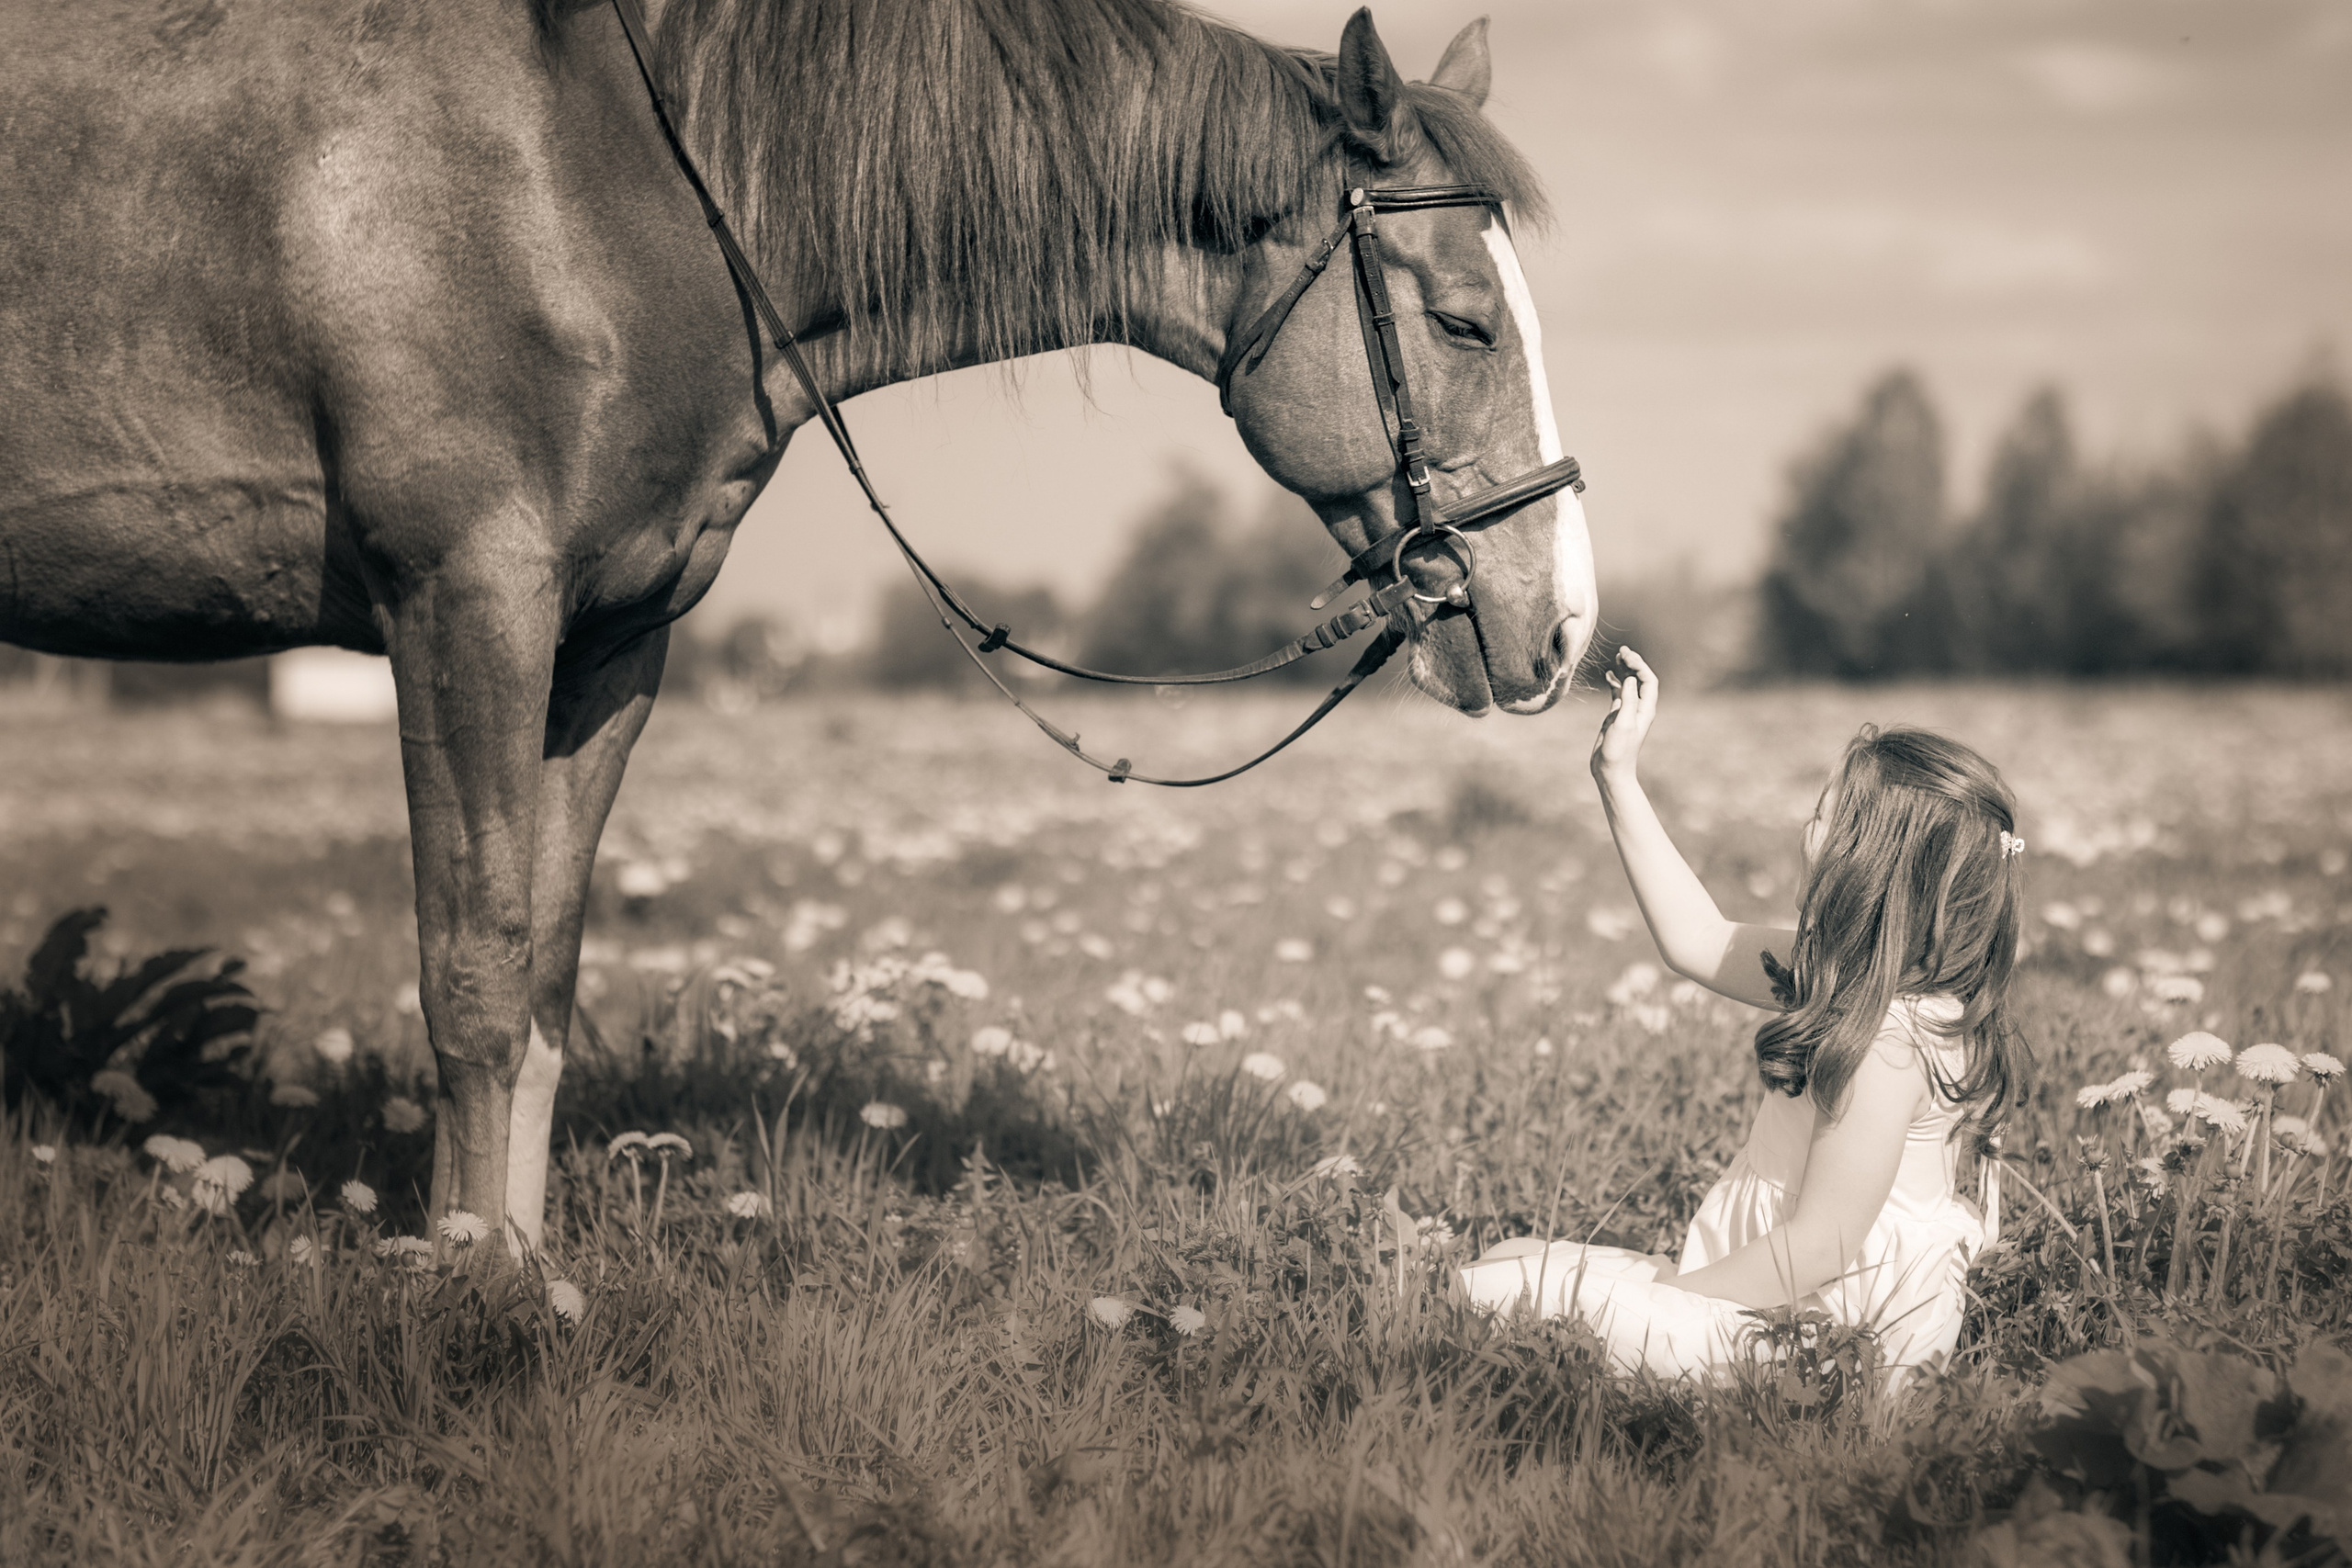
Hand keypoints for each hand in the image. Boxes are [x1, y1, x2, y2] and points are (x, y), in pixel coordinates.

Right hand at [1590, 647, 1658, 783]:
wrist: (1611, 770)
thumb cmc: (1618, 751)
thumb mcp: (1623, 724)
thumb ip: (1628, 701)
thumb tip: (1630, 679)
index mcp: (1645, 709)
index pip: (1648, 681)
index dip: (1639, 666)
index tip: (1626, 656)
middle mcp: (1639, 708)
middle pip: (1641, 679)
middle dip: (1634, 663)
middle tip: (1623, 650)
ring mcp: (1628, 711)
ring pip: (1629, 684)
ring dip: (1625, 670)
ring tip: (1617, 656)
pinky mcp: (1617, 716)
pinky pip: (1619, 694)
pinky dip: (1615, 682)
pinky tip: (1609, 674)